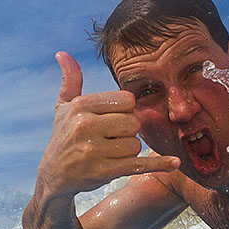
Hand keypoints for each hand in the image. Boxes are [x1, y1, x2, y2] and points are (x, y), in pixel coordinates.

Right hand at [36, 52, 179, 198]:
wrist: (54, 175)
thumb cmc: (64, 136)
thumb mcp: (63, 107)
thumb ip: (70, 80)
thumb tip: (63, 53)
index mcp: (81, 106)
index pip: (127, 100)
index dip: (126, 110)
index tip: (114, 118)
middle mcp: (85, 125)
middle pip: (134, 122)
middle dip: (129, 131)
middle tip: (112, 138)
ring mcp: (94, 150)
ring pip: (136, 144)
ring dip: (130, 150)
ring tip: (111, 153)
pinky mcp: (103, 171)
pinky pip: (139, 164)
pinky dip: (159, 164)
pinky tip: (174, 163)